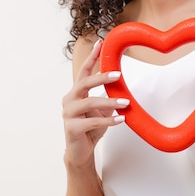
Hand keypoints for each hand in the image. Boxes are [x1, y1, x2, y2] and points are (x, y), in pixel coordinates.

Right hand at [62, 40, 128, 168]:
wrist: (81, 152)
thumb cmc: (90, 129)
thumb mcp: (102, 110)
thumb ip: (108, 97)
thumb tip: (122, 86)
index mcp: (75, 93)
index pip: (83, 72)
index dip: (92, 57)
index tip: (100, 43)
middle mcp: (69, 100)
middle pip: (84, 83)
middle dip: (101, 77)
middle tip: (118, 74)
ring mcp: (68, 114)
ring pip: (89, 103)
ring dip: (109, 101)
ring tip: (126, 103)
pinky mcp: (72, 128)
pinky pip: (92, 122)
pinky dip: (108, 120)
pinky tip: (120, 119)